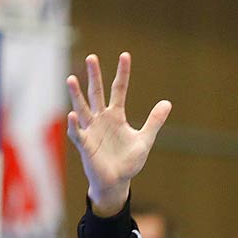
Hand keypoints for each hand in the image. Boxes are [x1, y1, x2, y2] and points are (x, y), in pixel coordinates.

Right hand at [67, 52, 171, 216]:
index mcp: (116, 116)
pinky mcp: (86, 145)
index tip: (125, 55)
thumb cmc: (128, 161)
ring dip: (76, 95)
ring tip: (71, 79)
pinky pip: (78, 133)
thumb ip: (154, 121)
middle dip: (94, 76)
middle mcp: (101, 119)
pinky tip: (72, 115)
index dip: (122, 73)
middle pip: (97, 93)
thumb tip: (167, 102)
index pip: (119, 89)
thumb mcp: (145, 139)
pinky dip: (74, 125)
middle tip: (91, 57)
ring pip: (82, 108)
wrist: (117, 182)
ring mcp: (92, 130)